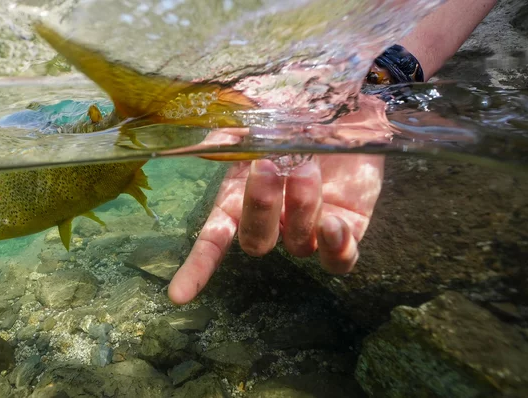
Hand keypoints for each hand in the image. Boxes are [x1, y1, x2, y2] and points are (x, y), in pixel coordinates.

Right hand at [167, 97, 387, 304]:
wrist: (349, 108)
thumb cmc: (295, 114)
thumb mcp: (255, 119)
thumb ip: (230, 134)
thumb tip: (210, 144)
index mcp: (241, 200)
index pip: (213, 243)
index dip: (197, 269)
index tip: (178, 294)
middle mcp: (274, 223)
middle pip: (257, 242)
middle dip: (260, 207)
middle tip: (269, 167)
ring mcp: (310, 230)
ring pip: (299, 245)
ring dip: (302, 207)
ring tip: (310, 169)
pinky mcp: (349, 232)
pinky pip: (339, 260)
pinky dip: (336, 247)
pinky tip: (335, 223)